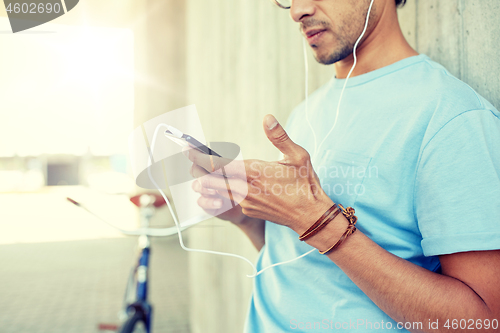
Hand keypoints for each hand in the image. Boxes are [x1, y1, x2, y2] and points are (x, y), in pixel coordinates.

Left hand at [184, 114, 333, 234]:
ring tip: (199, 176)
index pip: (219, 165)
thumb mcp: (297, 156)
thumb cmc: (306, 184)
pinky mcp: (249, 210)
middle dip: (198, 169)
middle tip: (188, 158)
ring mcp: (246, 202)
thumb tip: (267, 117)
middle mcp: (246, 188)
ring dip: (207, 183)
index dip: (200, 157)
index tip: (187, 149)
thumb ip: (279, 136)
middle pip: (211, 180)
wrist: (310, 216)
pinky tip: (222, 187)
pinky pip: (230, 199)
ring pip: (218, 191)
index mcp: (254, 172)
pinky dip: (222, 192)